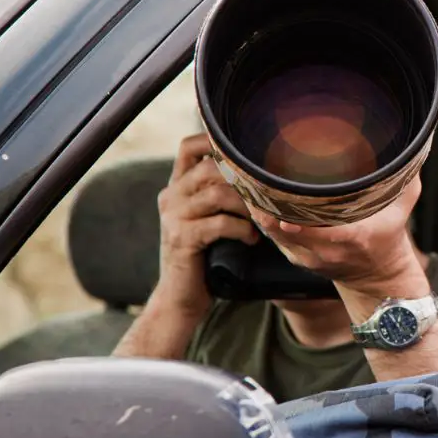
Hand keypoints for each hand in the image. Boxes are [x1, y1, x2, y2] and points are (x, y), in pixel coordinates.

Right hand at [155, 133, 259, 316]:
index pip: (189, 146)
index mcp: (177, 186)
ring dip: (247, 206)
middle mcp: (171, 196)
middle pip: (211, 167)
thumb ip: (222, 193)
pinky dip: (241, 229)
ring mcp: (174, 217)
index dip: (215, 140)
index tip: (246, 152)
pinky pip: (219, 223)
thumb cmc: (206, 255)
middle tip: (266, 195)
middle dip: (244, 180)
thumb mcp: (209, 217)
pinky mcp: (181, 239)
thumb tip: (260, 171)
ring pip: (217, 193)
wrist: (181, 297)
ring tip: (261, 220)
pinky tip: (251, 239)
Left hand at [248, 176, 426, 298]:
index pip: (320, 230)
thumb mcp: (403, 207)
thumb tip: (414, 145)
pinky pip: (273, 237)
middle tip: (252, 177)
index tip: (277, 197)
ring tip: (247, 183)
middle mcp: (327, 251)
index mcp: (354, 238)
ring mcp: (310, 257)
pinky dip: (263, 219)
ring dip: (260, 210)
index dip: (296, 219)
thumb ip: (406, 177)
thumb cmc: (389, 237)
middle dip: (267, 205)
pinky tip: (253, 198)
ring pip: (274, 233)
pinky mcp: (298, 259)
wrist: (378, 278)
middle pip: (287, 229)